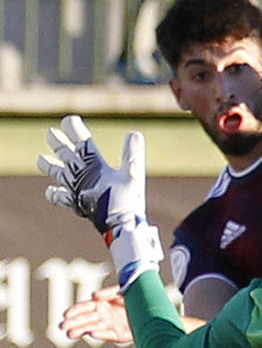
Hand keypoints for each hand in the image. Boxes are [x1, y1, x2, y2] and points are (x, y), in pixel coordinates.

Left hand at [38, 115, 147, 239]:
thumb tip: (134, 133)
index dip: (72, 127)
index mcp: (94, 163)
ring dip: (47, 164)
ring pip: (54, 172)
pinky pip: (58, 197)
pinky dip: (54, 193)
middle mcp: (79, 173)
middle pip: (62, 151)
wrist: (118, 226)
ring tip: (41, 159)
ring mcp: (74, 188)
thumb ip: (133, 154)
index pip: (79, 139)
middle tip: (52, 134)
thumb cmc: (128, 200)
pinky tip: (50, 191)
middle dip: (56, 140)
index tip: (70, 121)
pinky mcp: (74, 202)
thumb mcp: (134, 175)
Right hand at [60, 285, 132, 344]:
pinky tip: (91, 334)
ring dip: (81, 330)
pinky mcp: (119, 334)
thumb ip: (109, 292)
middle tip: (62, 326)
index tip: (66, 314)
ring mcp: (110, 325)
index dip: (75, 310)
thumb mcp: (123, 290)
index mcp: (101, 304)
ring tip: (70, 334)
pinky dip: (100, 334)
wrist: (153, 311)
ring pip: (93, 328)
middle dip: (73, 322)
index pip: (84, 307)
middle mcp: (103, 316)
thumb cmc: (136, 297)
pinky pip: (108, 334)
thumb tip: (93, 295)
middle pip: (85, 319)